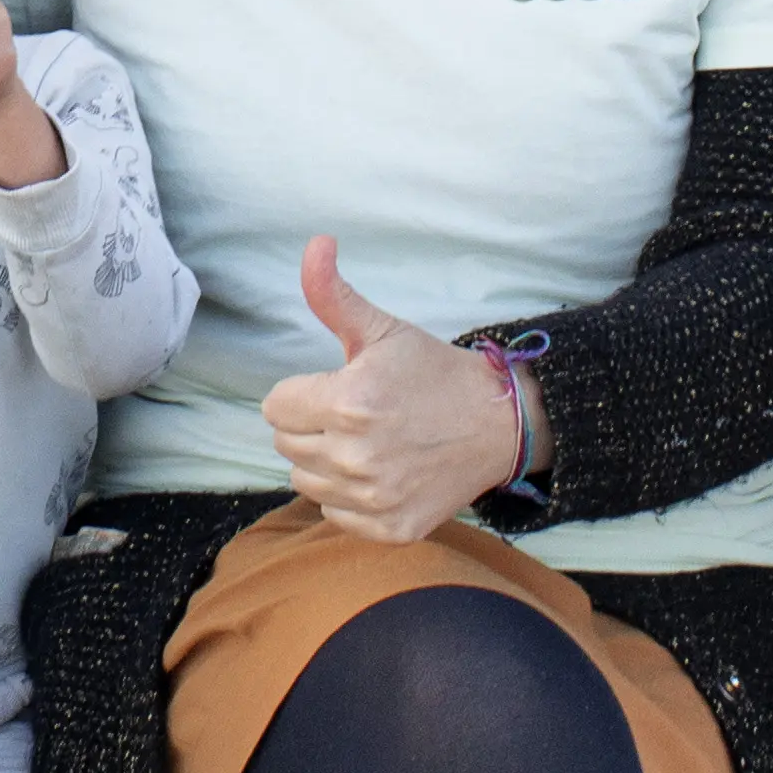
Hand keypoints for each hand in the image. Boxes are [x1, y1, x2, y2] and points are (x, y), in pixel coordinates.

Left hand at [260, 238, 522, 541]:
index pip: (275, 407)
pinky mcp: (389, 529)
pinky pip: (335, 514)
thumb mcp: (383, 329)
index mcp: (348, 402)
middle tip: (356, 414)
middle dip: (312, 425)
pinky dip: (349, 498)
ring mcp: (373, 498)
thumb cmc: (433, 372)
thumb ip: (333, 295)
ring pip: (305, 481)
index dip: (301, 392)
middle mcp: (356, 456)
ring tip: (366, 442)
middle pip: (286, 444)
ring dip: (325, 462)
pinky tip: (380, 472)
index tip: (336, 387)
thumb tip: (314, 243)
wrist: (498, 423)